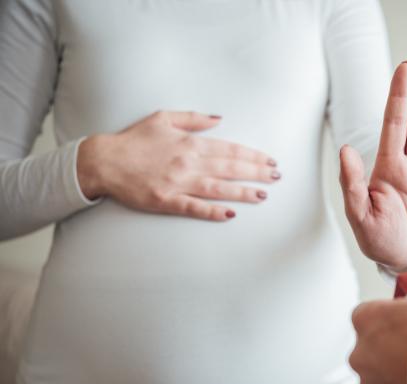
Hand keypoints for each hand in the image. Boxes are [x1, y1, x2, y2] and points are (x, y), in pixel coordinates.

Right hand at [77, 111, 280, 220]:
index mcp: (190, 143)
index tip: (269, 161)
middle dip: (257, 173)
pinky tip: (231, 214)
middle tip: (277, 177)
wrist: (103, 161)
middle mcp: (188, 163)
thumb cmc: (133, 140)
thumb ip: (193, 119)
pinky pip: (194, 208)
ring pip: (218, 189)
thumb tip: (219, 119)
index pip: (229, 149)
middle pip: (230, 168)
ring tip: (263, 195)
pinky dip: (213, 211)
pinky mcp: (166, 201)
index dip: (252, 156)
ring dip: (243, 193)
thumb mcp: (163, 118)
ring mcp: (178, 183)